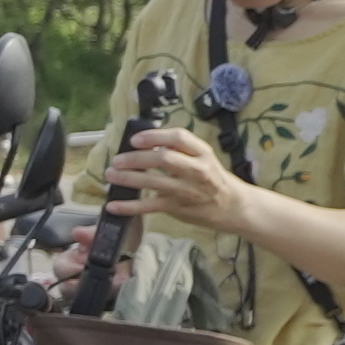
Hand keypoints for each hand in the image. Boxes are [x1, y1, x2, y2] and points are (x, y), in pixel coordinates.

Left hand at [100, 125, 238, 233]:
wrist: (234, 207)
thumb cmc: (213, 179)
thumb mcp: (204, 158)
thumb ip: (180, 150)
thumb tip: (147, 142)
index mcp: (202, 153)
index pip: (179, 138)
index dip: (154, 136)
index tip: (135, 139)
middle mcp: (197, 170)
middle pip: (163, 158)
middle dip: (135, 158)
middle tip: (117, 159)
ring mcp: (187, 190)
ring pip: (153, 182)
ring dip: (127, 177)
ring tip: (111, 174)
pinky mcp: (178, 207)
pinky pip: (149, 207)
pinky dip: (129, 206)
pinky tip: (113, 206)